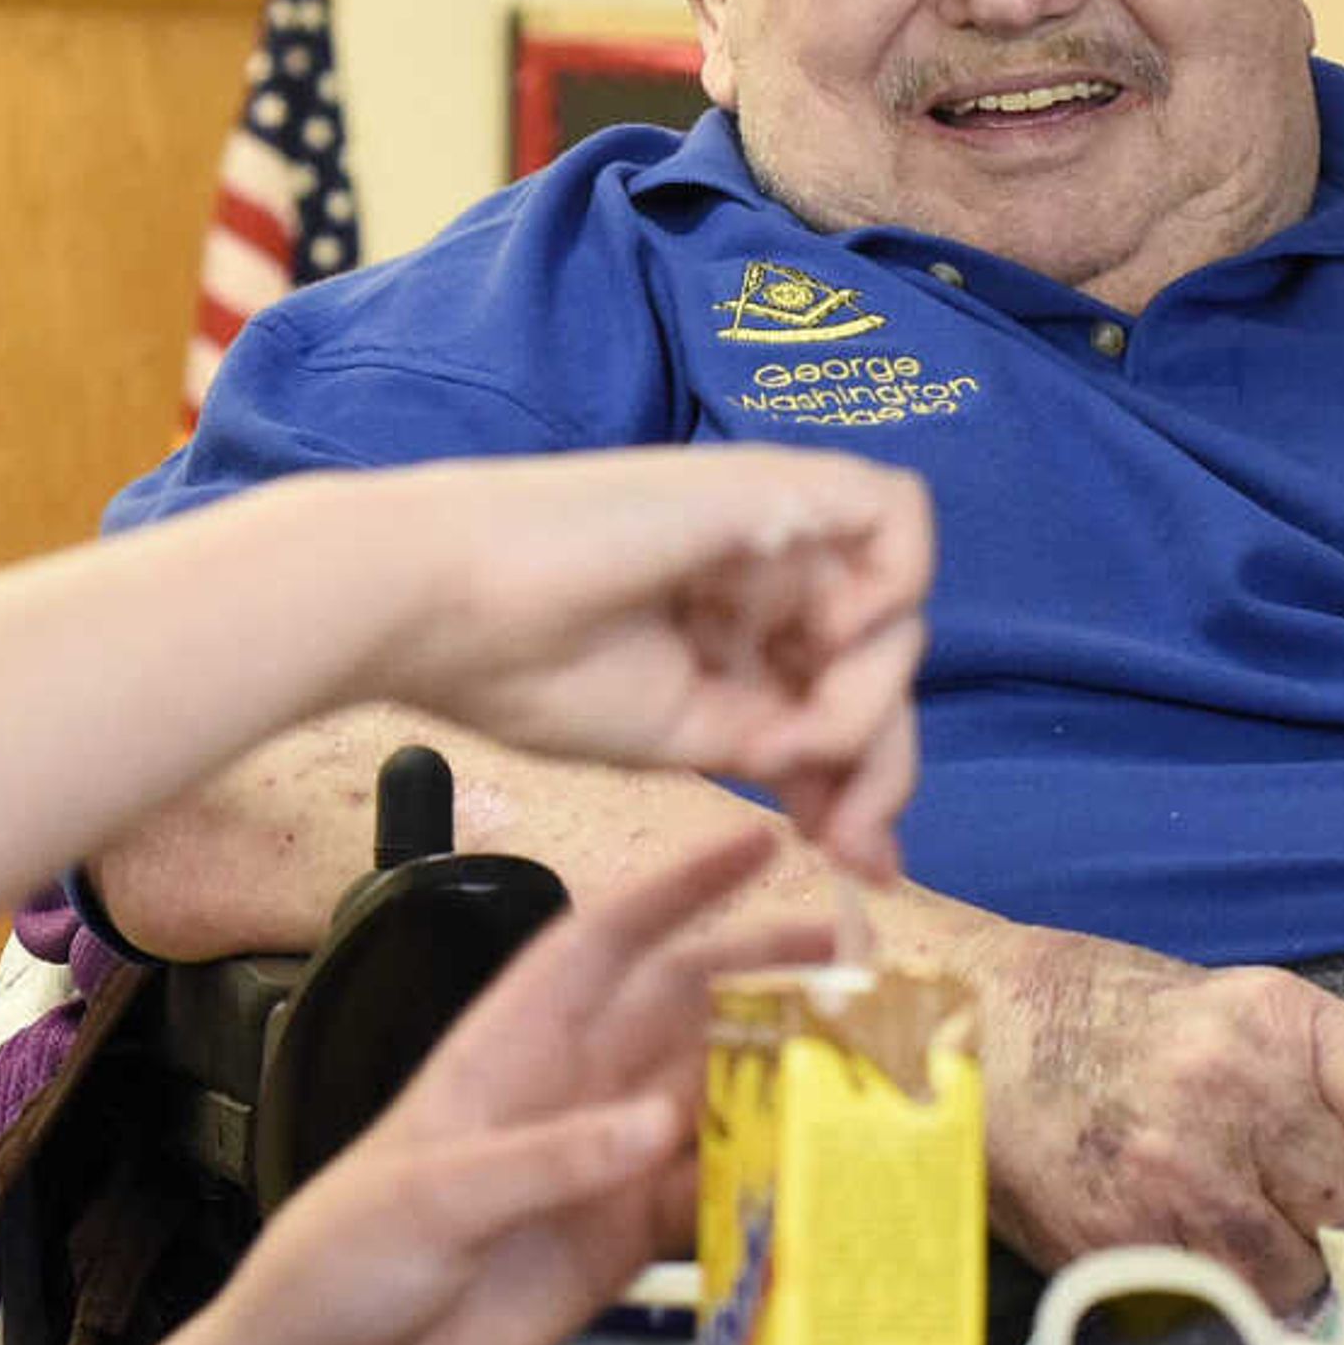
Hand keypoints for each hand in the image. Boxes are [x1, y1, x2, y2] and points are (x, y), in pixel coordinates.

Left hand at [190, 823, 826, 1344]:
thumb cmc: (338, 1268)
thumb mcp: (429, 1200)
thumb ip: (545, 1161)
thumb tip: (657, 1123)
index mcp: (503, 1051)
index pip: (601, 942)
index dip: (676, 888)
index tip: (754, 843)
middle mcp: (561, 1095)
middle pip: (676, 1009)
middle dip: (761, 973)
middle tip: (856, 958)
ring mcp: (593, 1170)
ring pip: (705, 1098)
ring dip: (777, 1075)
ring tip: (866, 1060)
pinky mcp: (612, 1248)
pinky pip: (701, 1198)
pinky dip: (757, 1183)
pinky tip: (815, 1173)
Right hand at [352, 451, 930, 880]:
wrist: (445, 607)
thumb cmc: (526, 672)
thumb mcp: (683, 740)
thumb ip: (780, 754)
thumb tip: (861, 821)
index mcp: (730, 630)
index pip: (842, 697)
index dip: (868, 778)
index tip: (857, 861)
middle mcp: (764, 575)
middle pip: (882, 664)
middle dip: (882, 764)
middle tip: (844, 839)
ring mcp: (775, 526)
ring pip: (898, 612)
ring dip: (867, 703)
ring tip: (782, 746)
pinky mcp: (779, 483)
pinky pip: (898, 522)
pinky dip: (886, 597)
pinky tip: (813, 651)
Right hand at [979, 927, 1343, 1307]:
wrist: (977, 1036)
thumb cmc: (1112, 1021)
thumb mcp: (1236, 1006)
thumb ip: (1335, 1071)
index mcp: (1273, 1024)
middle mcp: (1233, 1096)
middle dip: (1339, 1215)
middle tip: (1290, 1195)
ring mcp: (1176, 1180)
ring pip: (1296, 1273)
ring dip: (1279, 1262)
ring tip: (1225, 1218)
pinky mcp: (1126, 1246)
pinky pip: (1220, 1304)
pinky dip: (1216, 1292)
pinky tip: (1179, 1243)